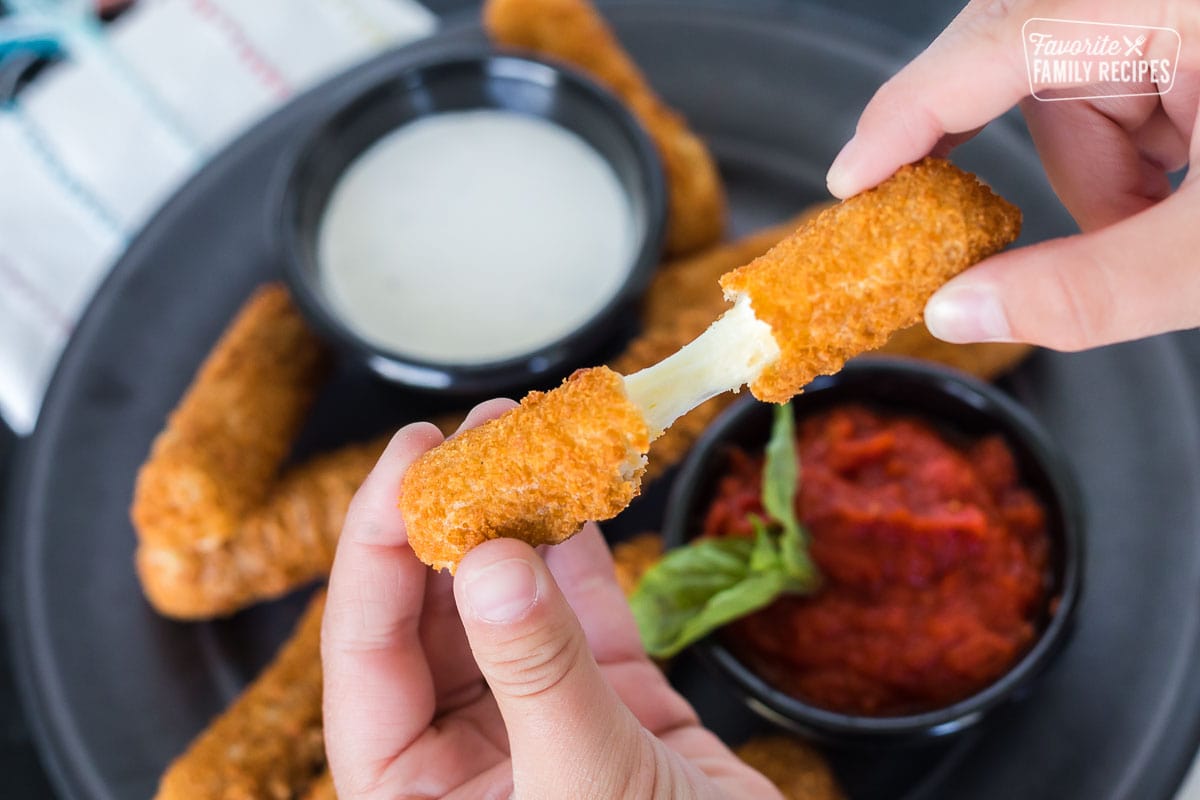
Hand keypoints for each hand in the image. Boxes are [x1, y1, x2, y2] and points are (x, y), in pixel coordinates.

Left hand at [322, 400, 781, 799]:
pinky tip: (581, 487)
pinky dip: (582, 549)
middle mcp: (454, 752)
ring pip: (506, 598)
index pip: (363, 649)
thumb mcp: (585, 782)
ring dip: (518, 517)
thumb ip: (536, 669)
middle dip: (454, 513)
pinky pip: (579, 610)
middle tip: (482, 429)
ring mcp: (530, 717)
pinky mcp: (602, 700)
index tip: (411, 455)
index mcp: (405, 790)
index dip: (377, 543)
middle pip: (431, 609)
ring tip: (530, 433)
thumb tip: (489, 559)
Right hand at [826, 0, 1198, 350]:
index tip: (852, 179)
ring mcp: (1165, 10)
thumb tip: (957, 312)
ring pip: (1067, 94)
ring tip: (1171, 221)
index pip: (1002, 34)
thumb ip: (1091, 288)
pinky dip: (1121, 160)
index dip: (910, 111)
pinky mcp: (1177, 36)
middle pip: (1026, 70)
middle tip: (1049, 239)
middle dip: (1049, 168)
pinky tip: (1176, 190)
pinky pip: (1107, 95)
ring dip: (1098, 179)